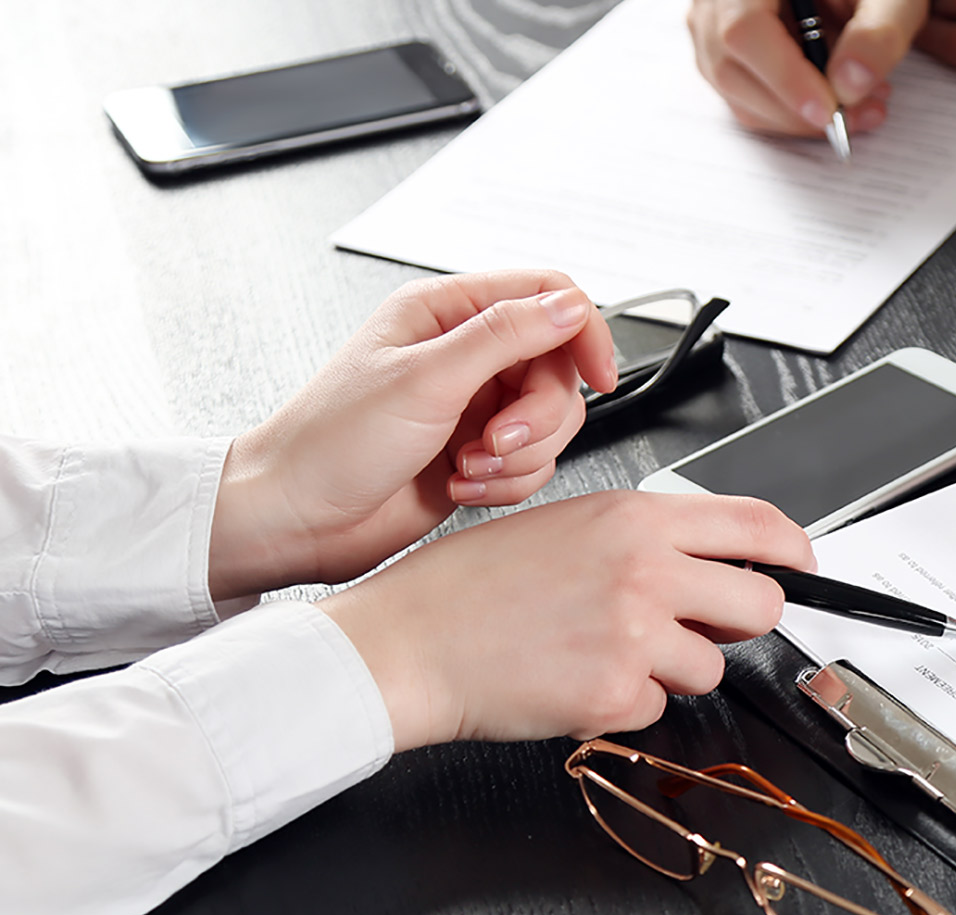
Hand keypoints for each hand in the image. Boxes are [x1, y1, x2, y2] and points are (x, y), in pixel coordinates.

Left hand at [208, 271, 618, 599]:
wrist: (297, 519)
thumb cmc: (331, 443)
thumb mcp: (426, 378)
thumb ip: (505, 335)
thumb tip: (568, 306)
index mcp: (446, 313)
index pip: (547, 296)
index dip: (583, 332)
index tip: (600, 376)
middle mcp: (464, 355)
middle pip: (557, 370)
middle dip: (538, 416)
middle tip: (497, 439)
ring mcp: (473, 407)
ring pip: (552, 422)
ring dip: (521, 455)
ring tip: (470, 465)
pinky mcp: (477, 453)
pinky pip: (532, 464)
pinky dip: (507, 482)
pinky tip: (462, 484)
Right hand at [317, 490, 815, 751]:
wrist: (407, 642)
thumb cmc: (468, 587)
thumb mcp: (564, 526)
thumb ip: (642, 538)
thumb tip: (705, 561)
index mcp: (633, 518)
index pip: (754, 524)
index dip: (794, 549)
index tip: (804, 564)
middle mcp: (645, 570)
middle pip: (761, 603)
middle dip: (742, 623)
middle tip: (704, 628)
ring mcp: (634, 634)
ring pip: (711, 668)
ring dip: (671, 671)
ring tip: (601, 651)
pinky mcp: (615, 694)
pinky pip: (657, 709)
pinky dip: (624, 705)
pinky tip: (574, 680)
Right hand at [688, 0, 921, 136]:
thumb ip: (876, 34)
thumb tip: (849, 88)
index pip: (744, 29)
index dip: (783, 76)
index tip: (827, 110)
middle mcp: (718, 0)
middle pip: (731, 68)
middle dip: (796, 108)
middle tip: (856, 115)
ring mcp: (712, 27)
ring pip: (736, 92)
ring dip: (797, 117)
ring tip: (858, 107)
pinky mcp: (724, 55)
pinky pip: (745, 98)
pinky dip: (790, 113)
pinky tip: (835, 102)